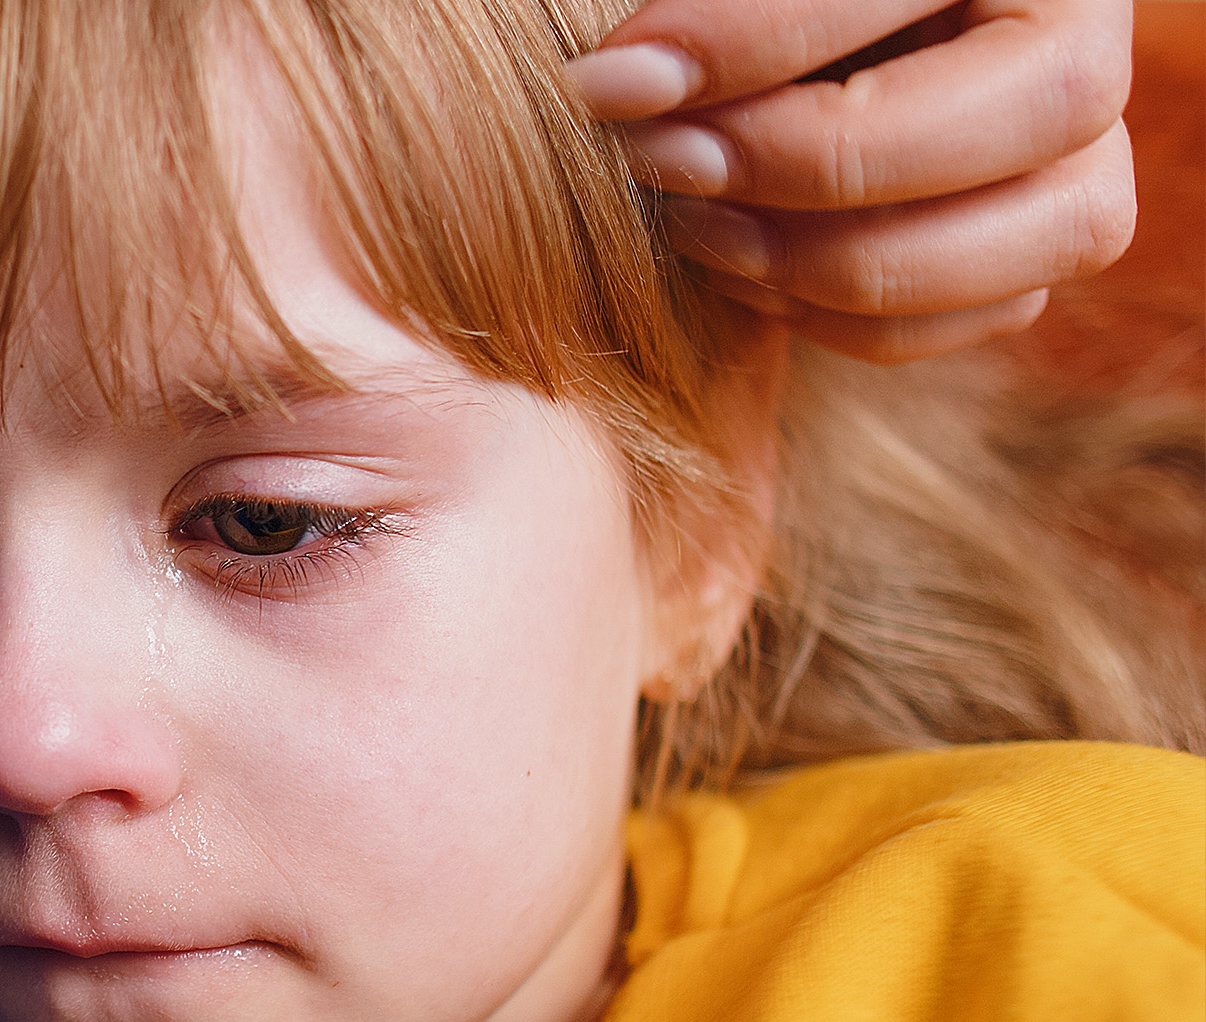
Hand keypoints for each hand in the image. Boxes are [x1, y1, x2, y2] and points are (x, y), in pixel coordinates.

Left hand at [565, 0, 1137, 362]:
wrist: (776, 67)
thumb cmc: (743, 14)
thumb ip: (719, 13)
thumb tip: (619, 88)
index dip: (750, 39)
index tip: (607, 84)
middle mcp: (1088, 34)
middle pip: (1045, 103)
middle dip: (823, 158)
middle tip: (664, 164)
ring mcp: (1089, 148)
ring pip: (1050, 230)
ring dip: (840, 257)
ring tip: (690, 226)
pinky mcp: (1044, 241)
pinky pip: (990, 312)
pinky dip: (850, 316)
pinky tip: (737, 270)